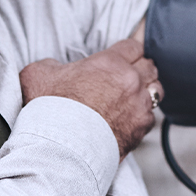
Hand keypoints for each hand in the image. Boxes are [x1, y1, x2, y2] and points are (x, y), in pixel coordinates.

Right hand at [19, 39, 162, 158]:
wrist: (60, 150)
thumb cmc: (48, 111)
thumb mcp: (38, 75)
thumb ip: (52, 65)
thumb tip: (54, 68)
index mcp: (110, 63)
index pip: (133, 46)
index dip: (127, 50)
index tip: (122, 57)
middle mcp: (130, 82)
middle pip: (149, 66)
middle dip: (140, 68)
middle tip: (129, 75)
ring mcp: (139, 106)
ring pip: (157, 90)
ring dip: (147, 90)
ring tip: (135, 95)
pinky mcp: (140, 130)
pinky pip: (150, 117)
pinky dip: (143, 116)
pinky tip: (131, 119)